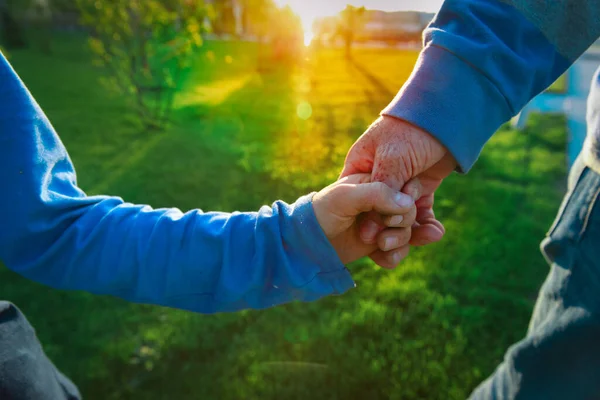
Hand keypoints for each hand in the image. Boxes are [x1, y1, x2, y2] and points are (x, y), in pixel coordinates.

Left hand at [312, 174, 420, 267]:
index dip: (405, 202)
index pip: (405, 187)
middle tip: (382, 232)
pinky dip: (394, 256)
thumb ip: (376, 194)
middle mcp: (382, 201)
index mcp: (376, 182)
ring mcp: (382, 223)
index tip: (389, 215)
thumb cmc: (322, 212)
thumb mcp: (345, 196)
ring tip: (380, 245)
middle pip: (410, 211)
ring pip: (408, 231)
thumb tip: (408, 203)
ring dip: (399, 241)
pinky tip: (382, 257)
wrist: (307, 243)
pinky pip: (400, 250)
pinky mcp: (380, 243)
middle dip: (400, 224)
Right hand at [341, 116, 456, 247]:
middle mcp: (377, 181)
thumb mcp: (393, 159)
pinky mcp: (419, 191)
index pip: (355, 201)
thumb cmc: (412, 132)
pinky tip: (435, 231)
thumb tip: (371, 229)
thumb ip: (382, 191)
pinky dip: (426, 225)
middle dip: (388, 229)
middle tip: (393, 241)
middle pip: (377, 215)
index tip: (371, 237)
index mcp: (360, 169)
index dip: (362, 221)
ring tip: (422, 236)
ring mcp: (399, 188)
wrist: (448, 116)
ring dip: (409, 231)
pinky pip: (419, 214)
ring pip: (399, 218)